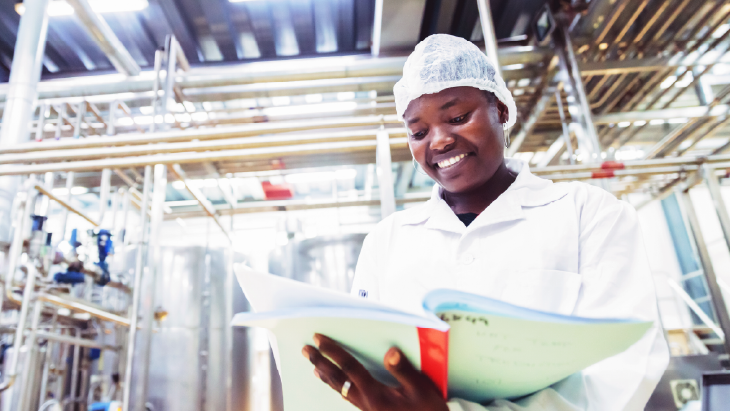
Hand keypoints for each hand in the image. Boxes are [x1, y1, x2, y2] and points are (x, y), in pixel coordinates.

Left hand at [302, 333, 448, 410]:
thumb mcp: (421, 389)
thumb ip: (404, 370)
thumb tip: (390, 352)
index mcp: (375, 394)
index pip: (349, 368)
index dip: (333, 352)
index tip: (319, 339)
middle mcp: (366, 402)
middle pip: (337, 379)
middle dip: (320, 363)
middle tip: (305, 350)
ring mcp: (367, 408)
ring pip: (340, 389)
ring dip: (326, 375)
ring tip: (314, 366)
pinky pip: (347, 397)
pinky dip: (337, 387)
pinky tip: (336, 385)